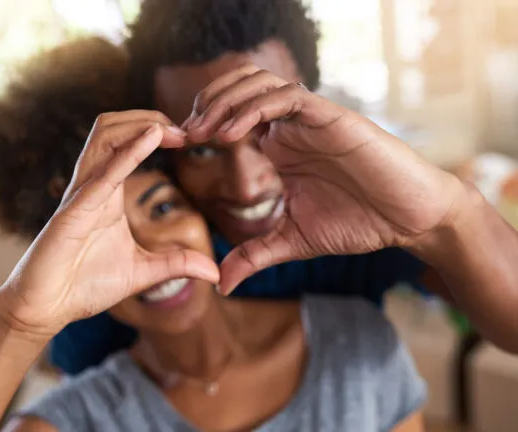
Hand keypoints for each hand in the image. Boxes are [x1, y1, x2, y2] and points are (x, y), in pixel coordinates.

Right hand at [0, 111, 218, 336]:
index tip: (190, 137)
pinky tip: (152, 138)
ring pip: (103, 137)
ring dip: (138, 124)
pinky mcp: (73, 214)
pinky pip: (102, 175)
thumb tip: (215, 271)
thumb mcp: (143, 272)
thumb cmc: (84, 286)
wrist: (46, 309)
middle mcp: (92, 186)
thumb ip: (176, 264)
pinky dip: (128, 154)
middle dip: (149, 117)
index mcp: (106, 192)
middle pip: (112, 127)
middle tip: (186, 130)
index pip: (126, 141)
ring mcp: (80, 196)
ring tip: (172, 130)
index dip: (157, 129)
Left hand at [182, 65, 465, 292]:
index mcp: (277, 146)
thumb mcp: (293, 241)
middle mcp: (290, 126)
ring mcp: (309, 119)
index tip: (178, 145)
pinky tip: (232, 134)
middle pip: (237, 88)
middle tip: (184, 134)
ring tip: (203, 131)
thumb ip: (255, 256)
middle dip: (205, 105)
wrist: (411, 220)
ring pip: (257, 83)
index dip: (201, 123)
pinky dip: (253, 108)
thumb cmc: (359, 222)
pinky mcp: (331, 117)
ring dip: (224, 101)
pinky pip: (285, 98)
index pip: (230, 115)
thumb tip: (220, 285)